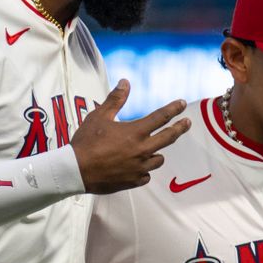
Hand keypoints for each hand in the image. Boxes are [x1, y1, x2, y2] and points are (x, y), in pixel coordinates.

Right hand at [70, 79, 189, 193]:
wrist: (75, 171)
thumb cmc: (86, 142)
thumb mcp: (99, 116)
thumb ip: (115, 99)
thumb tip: (125, 82)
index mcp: (135, 132)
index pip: (161, 117)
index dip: (173, 109)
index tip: (182, 103)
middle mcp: (142, 150)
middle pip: (169, 137)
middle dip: (180, 128)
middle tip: (187, 123)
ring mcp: (139, 167)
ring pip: (159, 159)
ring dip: (157, 152)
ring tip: (154, 149)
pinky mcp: (134, 181)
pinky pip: (146, 175)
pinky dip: (144, 170)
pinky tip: (137, 167)